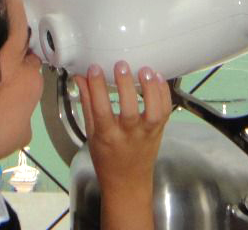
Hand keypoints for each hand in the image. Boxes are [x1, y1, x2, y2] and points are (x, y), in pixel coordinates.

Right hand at [74, 61, 171, 229]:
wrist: (128, 182)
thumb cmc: (106, 158)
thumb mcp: (91, 133)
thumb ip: (88, 104)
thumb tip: (81, 77)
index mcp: (107, 137)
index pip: (101, 111)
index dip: (96, 88)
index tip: (94, 68)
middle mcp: (128, 136)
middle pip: (129, 111)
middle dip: (125, 87)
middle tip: (121, 66)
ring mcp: (146, 134)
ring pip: (153, 112)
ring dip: (150, 90)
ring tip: (145, 70)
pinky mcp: (159, 131)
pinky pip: (165, 112)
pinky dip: (164, 94)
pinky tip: (158, 78)